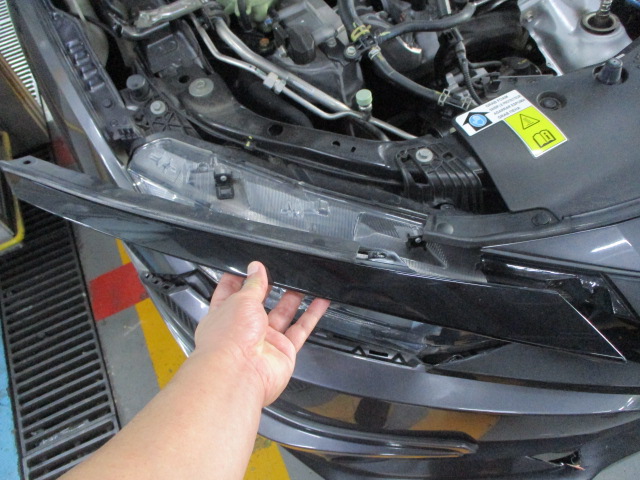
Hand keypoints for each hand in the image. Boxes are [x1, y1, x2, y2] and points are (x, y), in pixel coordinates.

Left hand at [194, 261, 329, 405]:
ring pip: (283, 315)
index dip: (241, 279)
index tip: (252, 267)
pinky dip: (312, 315)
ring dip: (294, 299)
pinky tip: (320, 302)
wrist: (238, 374)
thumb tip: (256, 269)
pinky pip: (301, 329)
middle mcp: (243, 329)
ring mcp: (264, 341)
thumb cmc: (227, 341)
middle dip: (271, 288)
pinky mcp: (283, 351)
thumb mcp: (239, 300)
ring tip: (304, 282)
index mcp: (224, 315)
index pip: (231, 293)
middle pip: (261, 304)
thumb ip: (252, 284)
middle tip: (282, 272)